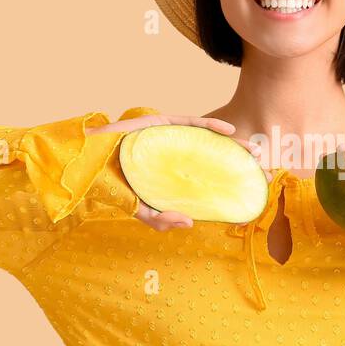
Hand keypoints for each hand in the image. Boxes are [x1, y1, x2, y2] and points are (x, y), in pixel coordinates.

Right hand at [95, 113, 267, 230]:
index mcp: (172, 175)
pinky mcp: (160, 122)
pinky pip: (190, 122)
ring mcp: (167, 137)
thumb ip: (160, 219)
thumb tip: (190, 223)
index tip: (250, 189)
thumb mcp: (139, 209)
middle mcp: (174, 155)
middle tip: (260, 171)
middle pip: (212, 158)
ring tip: (253, 151)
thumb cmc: (110, 185)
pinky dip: (211, 125)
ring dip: (232, 144)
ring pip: (206, 139)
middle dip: (237, 163)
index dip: (228, 181)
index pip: (205, 178)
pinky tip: (229, 132)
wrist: (84, 165)